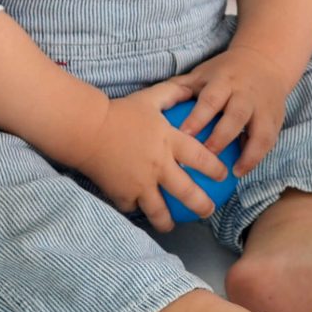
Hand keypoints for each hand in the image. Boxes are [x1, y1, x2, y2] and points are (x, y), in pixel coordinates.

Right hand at [79, 77, 228, 232]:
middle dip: (202, 205)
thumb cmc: (120, 111)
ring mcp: (140, 183)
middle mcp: (158, 165)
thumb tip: (191, 86)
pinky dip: (137, 211)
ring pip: (159, 210)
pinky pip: (133, 208)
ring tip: (173, 225)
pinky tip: (141, 214)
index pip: (201, 158)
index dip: (216, 169)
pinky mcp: (121, 194)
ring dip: (168, 221)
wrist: (86, 129)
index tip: (224, 176)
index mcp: (169, 142)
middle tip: (209, 211)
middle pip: (187, 192)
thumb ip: (172, 93)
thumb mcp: (150, 98)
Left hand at [170, 43, 295, 176]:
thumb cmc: (224, 73)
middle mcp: (246, 94)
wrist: (265, 61)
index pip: (211, 99)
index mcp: (224, 81)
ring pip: (260, 131)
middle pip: (237, 115)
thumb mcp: (203, 73)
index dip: (198, 117)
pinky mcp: (276, 119)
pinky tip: (243, 171)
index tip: (183, 136)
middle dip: (222, 137)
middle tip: (206, 157)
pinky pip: (269, 140)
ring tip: (233, 172)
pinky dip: (258, 156)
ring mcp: (264, 107)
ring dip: (248, 153)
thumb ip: (180, 88)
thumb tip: (150, 105)